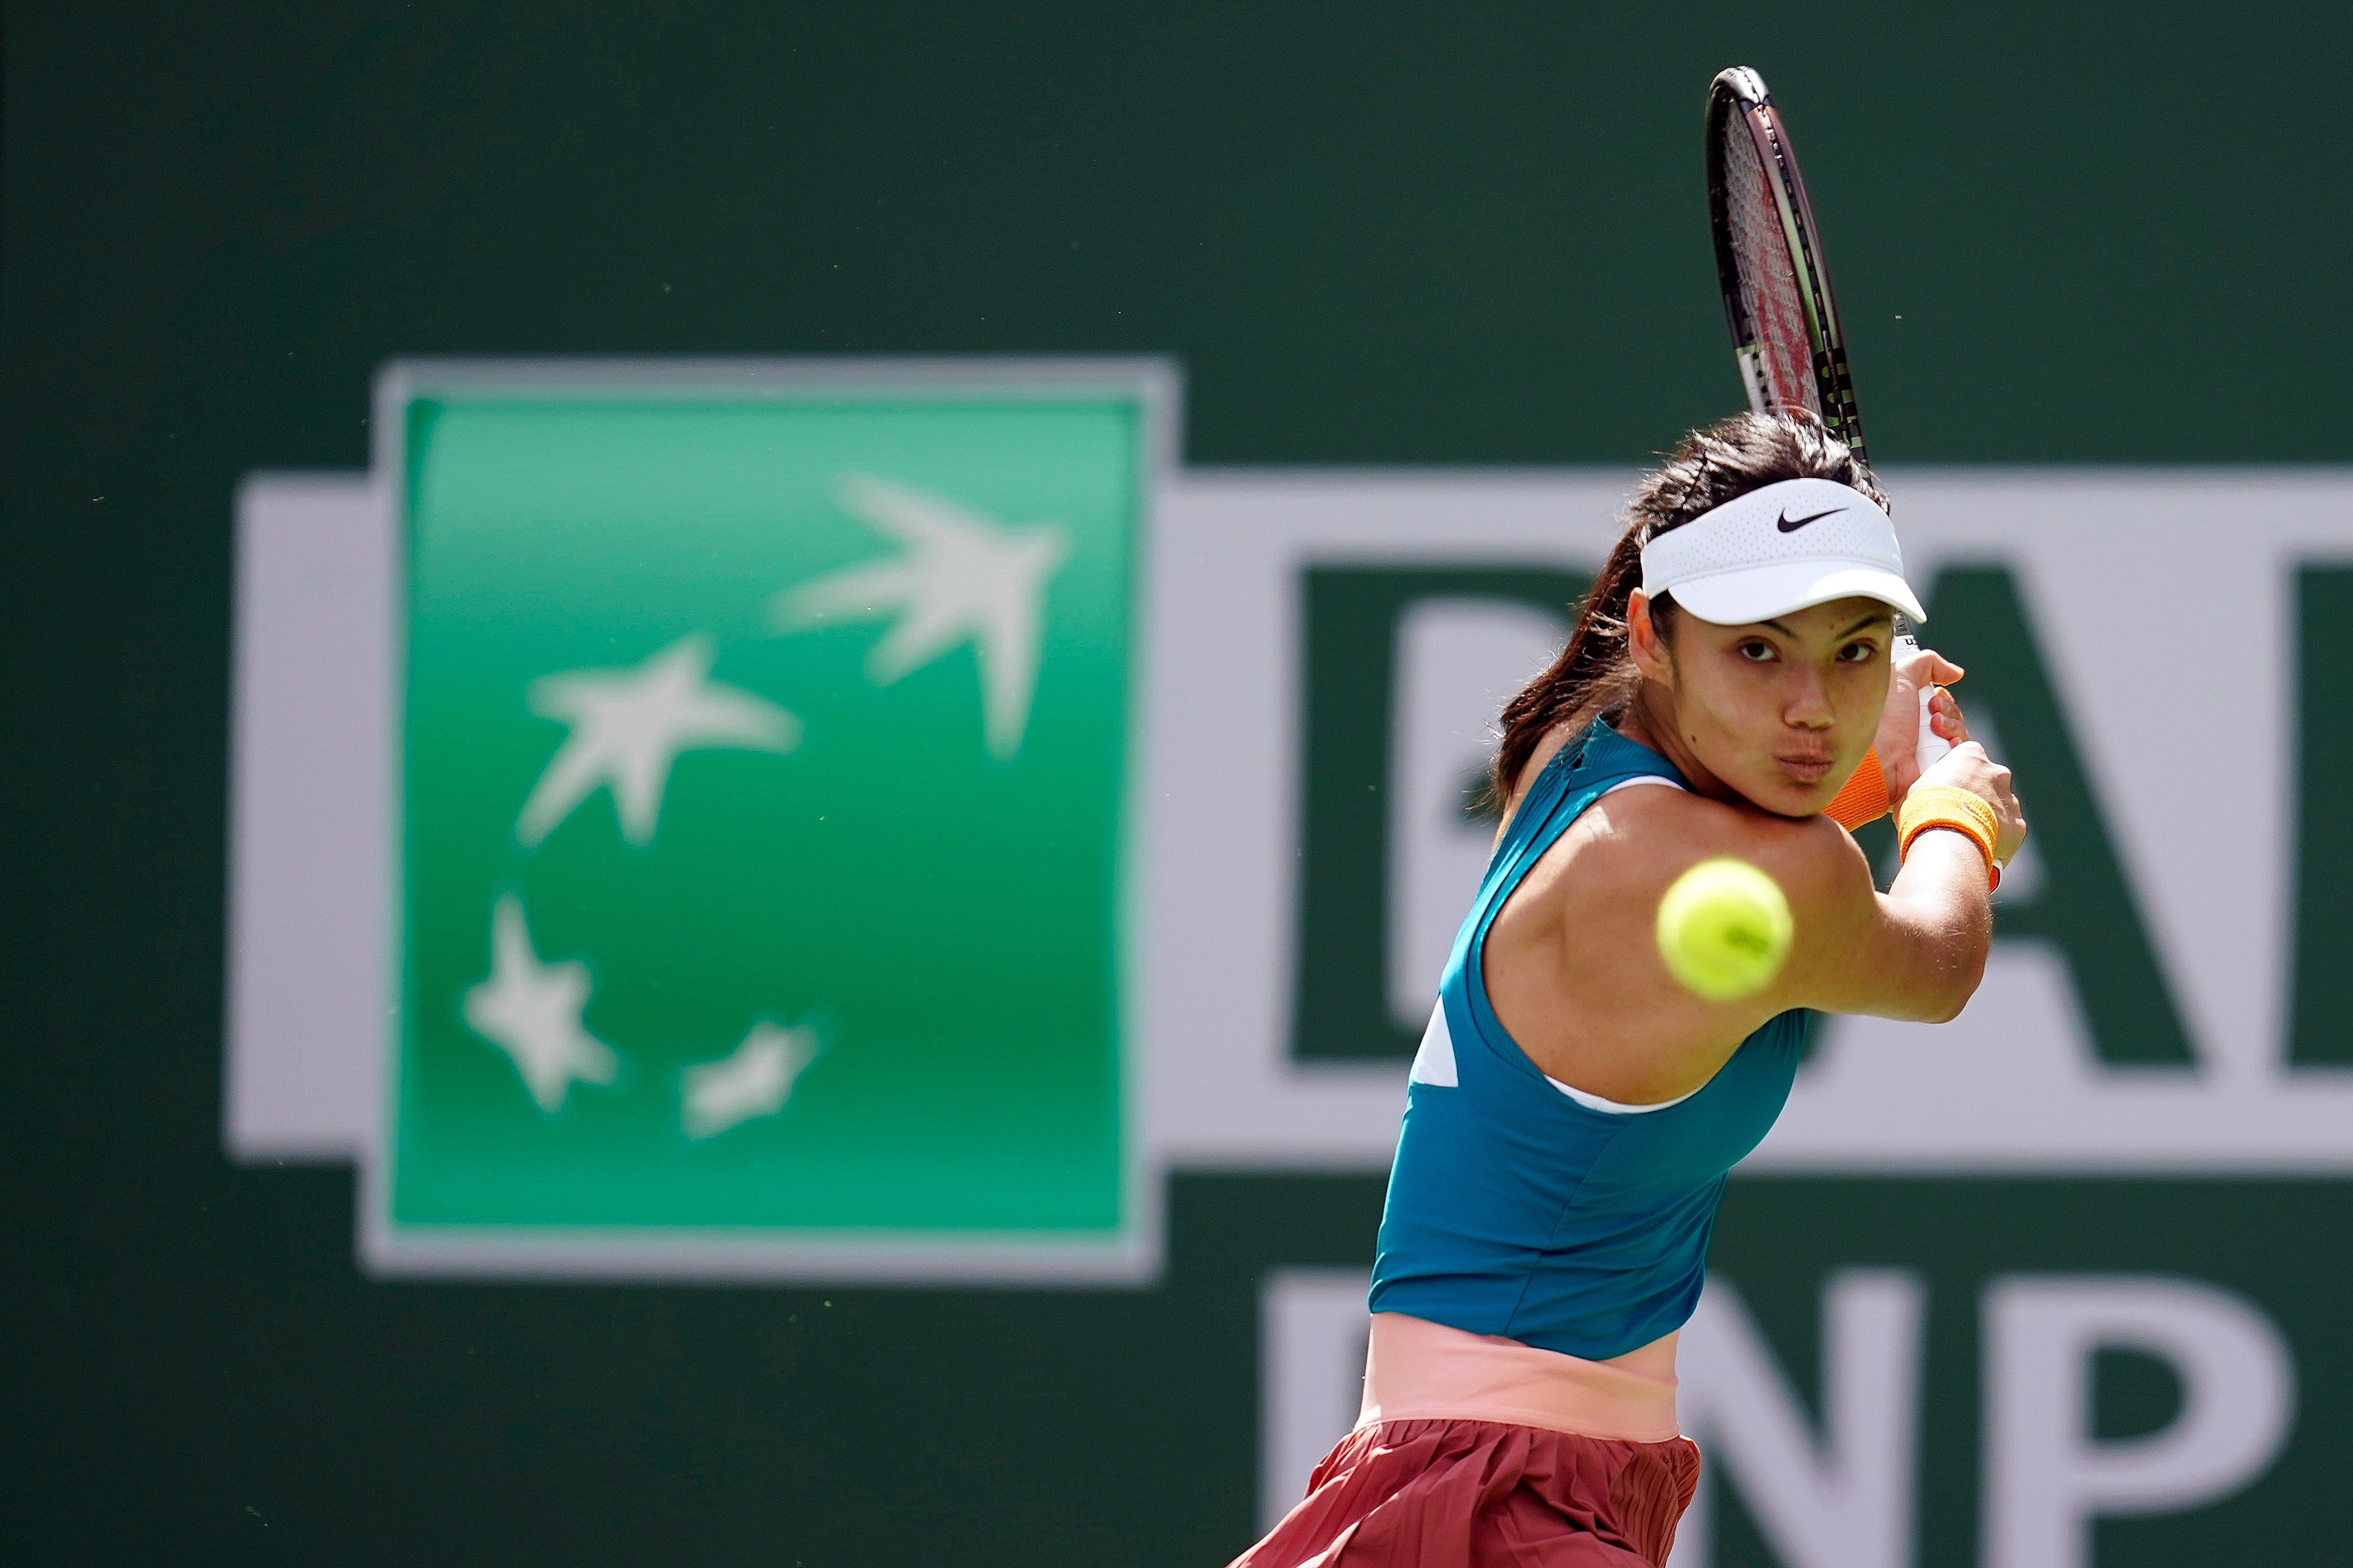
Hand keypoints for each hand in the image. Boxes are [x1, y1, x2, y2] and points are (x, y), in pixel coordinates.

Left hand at [1877, 646, 1967, 802]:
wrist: (1877, 758)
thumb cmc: (1881, 718)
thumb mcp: (1899, 675)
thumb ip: (1927, 663)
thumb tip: (1954, 672)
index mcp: (1908, 711)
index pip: (1942, 702)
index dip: (1943, 698)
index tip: (1932, 698)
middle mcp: (1917, 731)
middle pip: (1954, 716)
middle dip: (1948, 710)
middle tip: (1931, 715)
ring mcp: (1927, 751)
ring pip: (1960, 733)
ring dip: (1952, 727)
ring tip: (1934, 730)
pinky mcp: (1935, 768)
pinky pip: (1960, 755)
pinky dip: (1956, 746)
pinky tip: (1945, 745)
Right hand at [1917, 740, 2028, 866]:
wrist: (1947, 837)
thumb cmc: (1926, 807)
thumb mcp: (1920, 785)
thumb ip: (1934, 782)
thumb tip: (1929, 793)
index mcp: (1972, 755)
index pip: (1969, 756)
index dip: (1959, 772)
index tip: (1949, 786)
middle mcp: (1997, 772)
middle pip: (1989, 780)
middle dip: (1977, 794)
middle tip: (1958, 811)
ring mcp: (2010, 798)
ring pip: (2000, 805)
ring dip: (1988, 815)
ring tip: (1967, 832)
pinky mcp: (2017, 824)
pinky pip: (2008, 829)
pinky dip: (1998, 836)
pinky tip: (1980, 844)